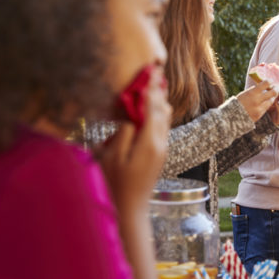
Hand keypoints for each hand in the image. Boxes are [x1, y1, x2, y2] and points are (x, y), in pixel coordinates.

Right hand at [98, 66, 171, 210]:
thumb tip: (131, 117)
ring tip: (157, 83)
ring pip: (165, 118)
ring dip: (160, 101)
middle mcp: (160, 143)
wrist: (132, 207)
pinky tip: (155, 107)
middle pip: (162, 110)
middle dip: (158, 91)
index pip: (151, 108)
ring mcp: (162, 148)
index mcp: (148, 142)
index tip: (150, 72)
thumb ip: (123, 134)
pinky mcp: (160, 153)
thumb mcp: (112, 158)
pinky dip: (159, 113)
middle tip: (155, 71)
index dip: (150, 89)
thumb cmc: (116, 184)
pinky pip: (162, 127)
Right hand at [237, 80, 277, 121]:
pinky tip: (265, 102)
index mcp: (252, 93)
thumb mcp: (245, 93)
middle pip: (273, 93)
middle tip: (275, 88)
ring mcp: (259, 109)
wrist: (232, 117)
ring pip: (271, 101)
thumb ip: (255, 90)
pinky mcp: (260, 115)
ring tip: (270, 96)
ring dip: (272, 98)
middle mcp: (257, 100)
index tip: (270, 82)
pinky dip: (267, 105)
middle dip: (275, 89)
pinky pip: (266, 108)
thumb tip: (264, 85)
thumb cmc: (238, 102)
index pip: (266, 83)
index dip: (270, 81)